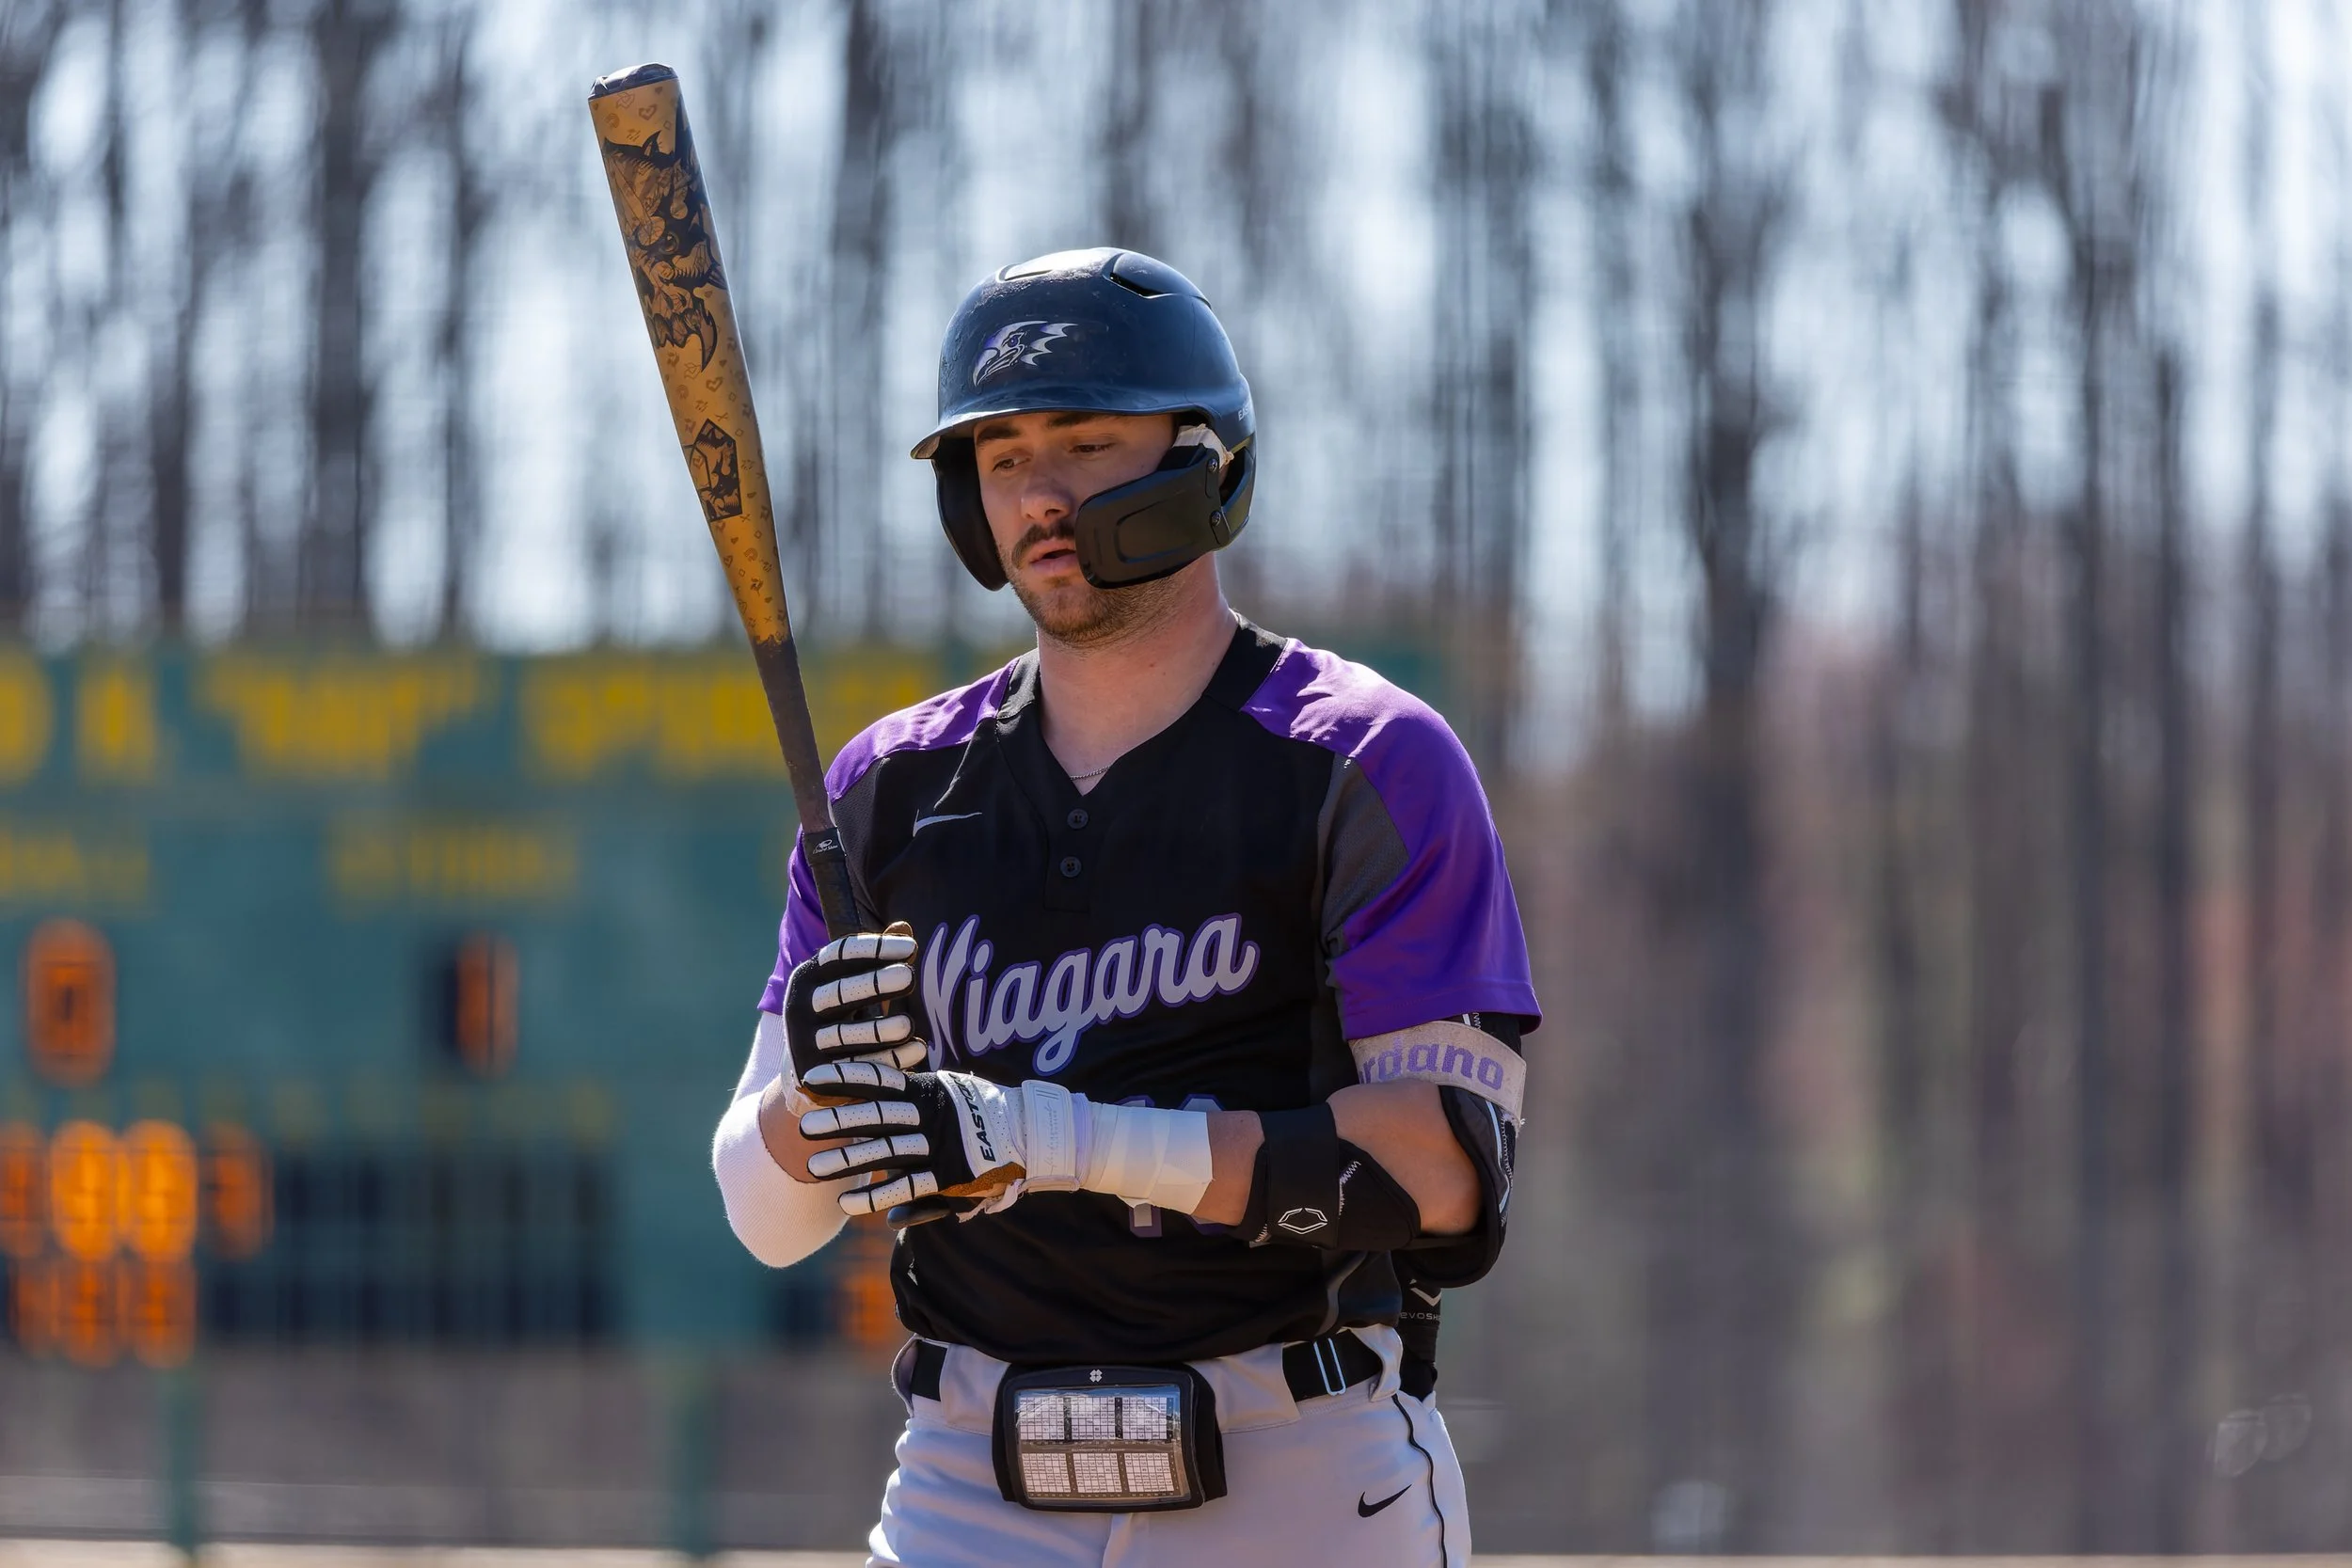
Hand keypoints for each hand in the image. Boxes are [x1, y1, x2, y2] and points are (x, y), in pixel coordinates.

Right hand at [781, 923, 928, 1103]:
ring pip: (845, 1035)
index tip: (911, 946)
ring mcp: (804, 1043)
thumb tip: (904, 927)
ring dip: (879, 1030)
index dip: (874, 949)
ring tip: (909, 1024)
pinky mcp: (816, 1075)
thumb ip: (876, 959)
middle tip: (910, 976)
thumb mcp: (851, 984)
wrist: (803, 1073)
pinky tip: (916, 1050)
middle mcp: (799, 1007)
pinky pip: (857, 1068)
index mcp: (808, 977)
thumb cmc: (838, 1017)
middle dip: (875, 985)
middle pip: (839, 993)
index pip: (839, 955)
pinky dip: (888, 1060)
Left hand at [798, 1062, 1038, 1225]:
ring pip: (885, 1151)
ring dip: (847, 1159)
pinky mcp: (948, 1176)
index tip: (811, 1075)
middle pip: (876, 1115)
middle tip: (804, 1126)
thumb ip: (918, 1099)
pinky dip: (876, 1194)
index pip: (880, 1079)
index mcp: (928, 1090)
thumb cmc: (988, 1113)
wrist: (1033, 1134)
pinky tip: (847, 1201)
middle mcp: (930, 1115)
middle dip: (838, 1120)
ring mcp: (938, 1146)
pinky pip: (906, 1186)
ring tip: (812, 1167)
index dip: (845, 1077)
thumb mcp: (953, 1095)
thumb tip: (887, 1091)